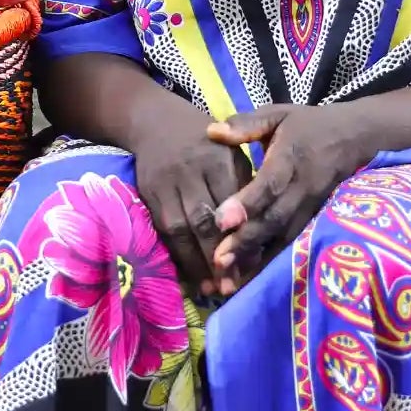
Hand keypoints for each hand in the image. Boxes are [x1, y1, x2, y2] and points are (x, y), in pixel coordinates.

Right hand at [129, 104, 250, 298]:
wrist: (155, 121)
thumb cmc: (206, 141)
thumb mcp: (232, 150)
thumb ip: (246, 185)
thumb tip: (261, 231)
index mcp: (219, 159)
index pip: (234, 203)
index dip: (242, 235)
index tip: (254, 264)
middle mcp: (191, 172)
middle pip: (205, 220)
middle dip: (219, 257)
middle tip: (232, 286)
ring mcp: (167, 184)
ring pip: (181, 229)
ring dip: (197, 263)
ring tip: (212, 289)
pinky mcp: (149, 194)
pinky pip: (163, 230)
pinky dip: (177, 255)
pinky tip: (190, 274)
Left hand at [204, 104, 370, 295]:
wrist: (356, 138)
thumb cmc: (309, 125)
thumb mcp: (278, 115)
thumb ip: (245, 124)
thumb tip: (211, 132)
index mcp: (289, 158)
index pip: (268, 184)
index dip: (246, 204)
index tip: (221, 221)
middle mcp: (302, 187)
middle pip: (274, 219)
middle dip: (246, 241)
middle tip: (218, 261)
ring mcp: (311, 208)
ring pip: (283, 237)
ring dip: (257, 259)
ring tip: (230, 278)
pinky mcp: (315, 221)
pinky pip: (292, 244)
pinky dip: (272, 262)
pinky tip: (250, 278)